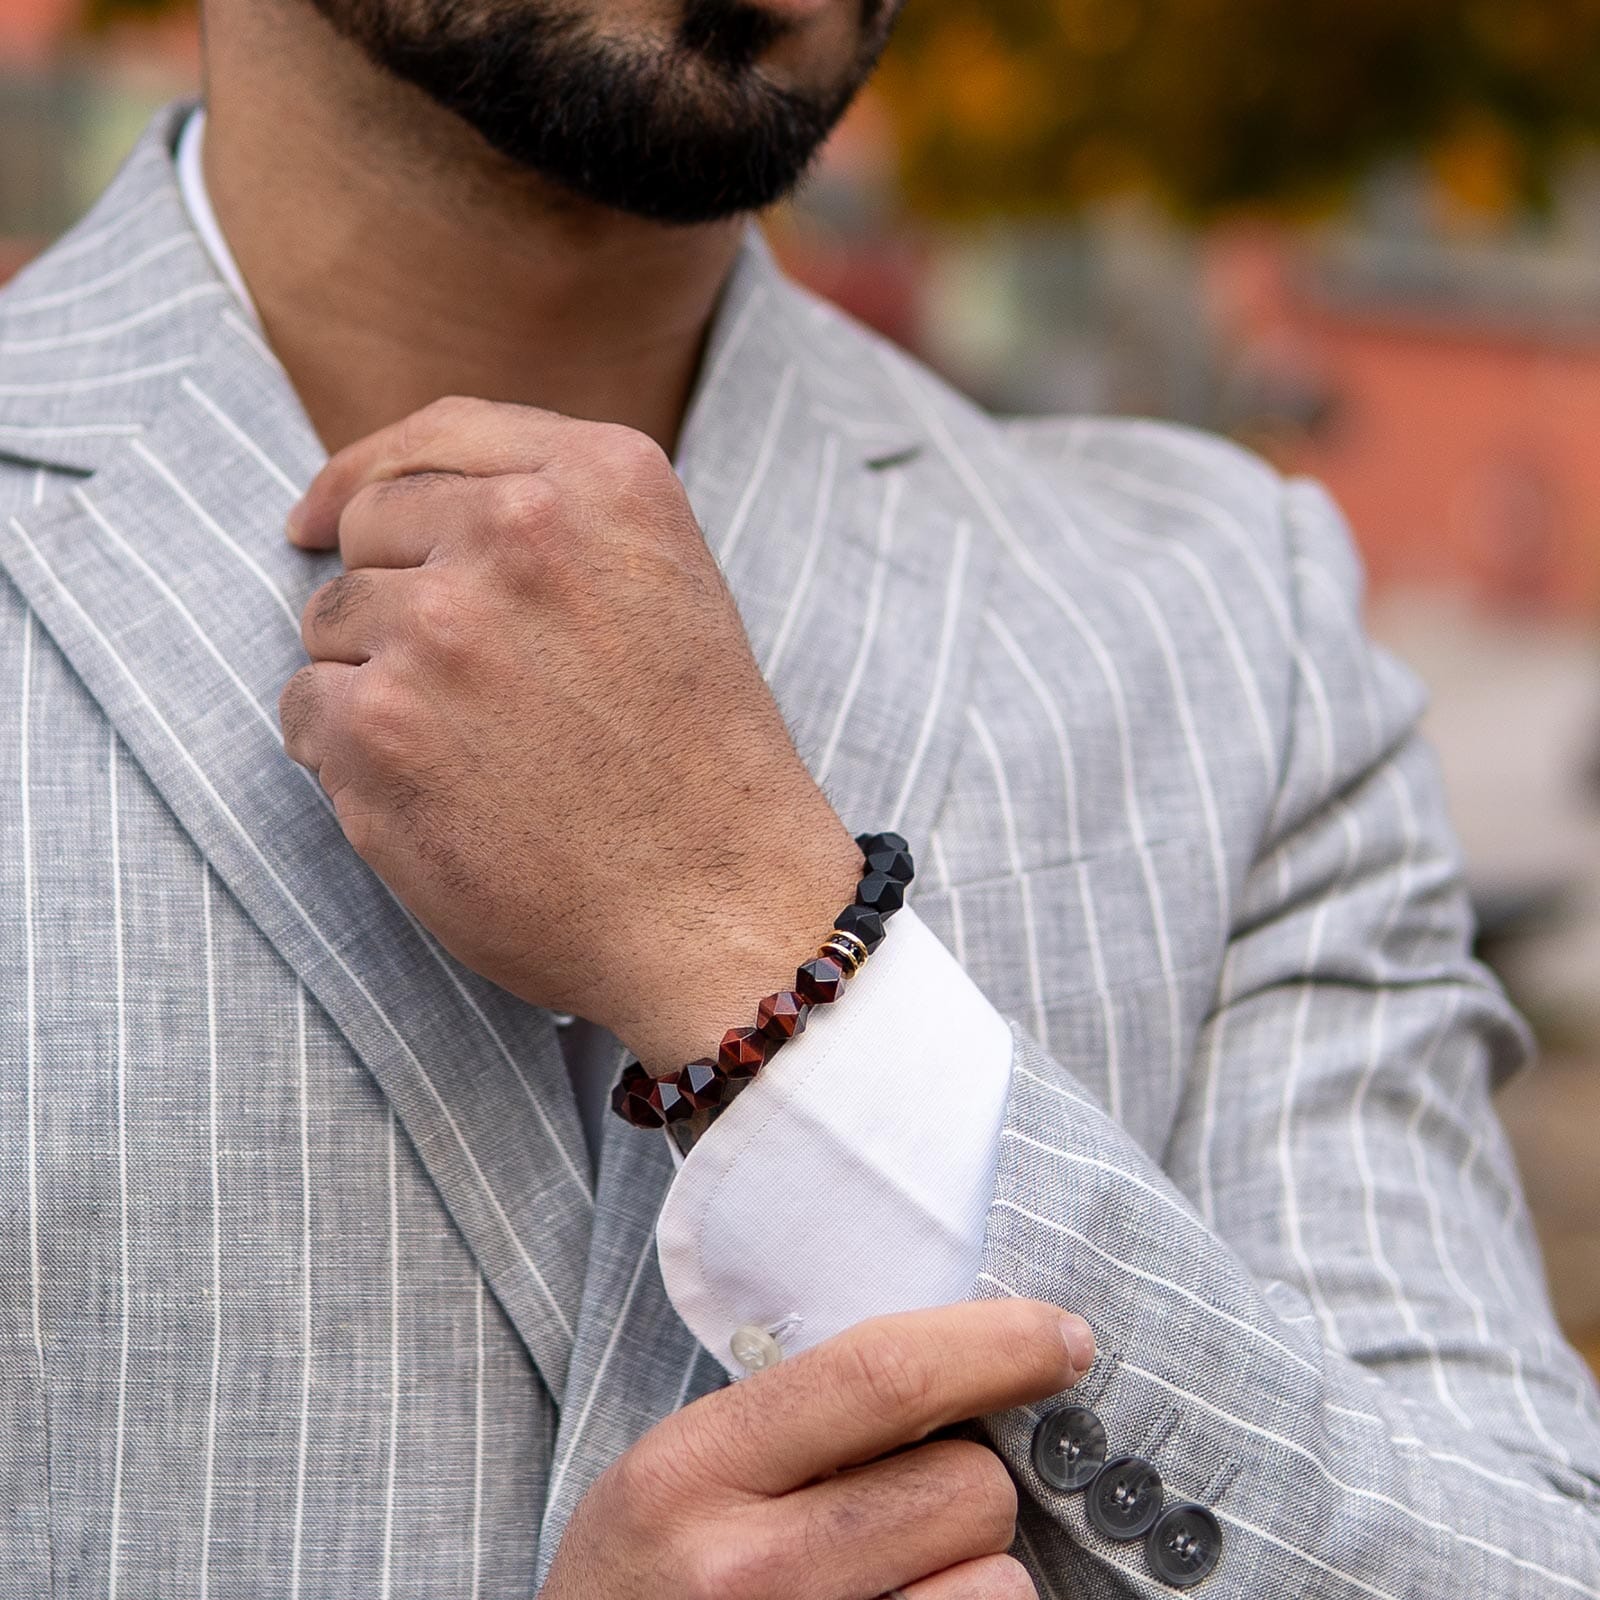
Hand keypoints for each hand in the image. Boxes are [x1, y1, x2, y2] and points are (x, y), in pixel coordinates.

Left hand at [278, 397, 860, 1068]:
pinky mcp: (380, 726)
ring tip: (470, 754)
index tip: (322, 516)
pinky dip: (347, 758)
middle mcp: (519, 532)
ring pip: (328, 622)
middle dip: (391, 595)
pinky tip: (434, 798)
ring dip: (372, 682)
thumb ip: (555, 516)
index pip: (436, 434)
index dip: (366, 474)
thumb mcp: (667, 585)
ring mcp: (442, 627)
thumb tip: (388, 502)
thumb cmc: (696, 762)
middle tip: (465, 685)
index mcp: (604, 479)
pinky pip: (305, 711)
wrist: (720, 905)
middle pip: (368, 525)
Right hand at [541, 1298, 1094, 1599]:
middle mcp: (745, 1572)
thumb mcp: (679, 1475)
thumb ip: (795, 1420)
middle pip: (965, 1487)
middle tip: (905, 1509)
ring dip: (974, 1577)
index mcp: (695, 1470)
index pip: (882, 1375)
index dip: (996, 1346)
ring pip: (997, 1587)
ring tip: (895, 1586)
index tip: (1063, 1338)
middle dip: (967, 1485)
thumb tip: (965, 1364)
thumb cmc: (643, 1584)